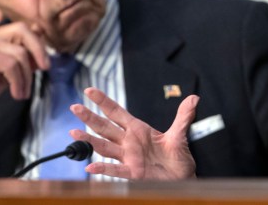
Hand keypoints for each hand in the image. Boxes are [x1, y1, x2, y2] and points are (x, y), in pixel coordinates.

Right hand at [0, 22, 48, 144]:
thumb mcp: (9, 69)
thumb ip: (24, 56)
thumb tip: (44, 42)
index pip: (22, 28)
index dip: (38, 44)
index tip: (45, 63)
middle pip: (23, 31)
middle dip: (38, 50)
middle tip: (45, 68)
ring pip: (19, 54)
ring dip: (26, 77)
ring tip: (22, 92)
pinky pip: (11, 66)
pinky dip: (18, 82)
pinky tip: (16, 93)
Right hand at [70, 87, 198, 179]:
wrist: (182, 177)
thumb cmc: (178, 157)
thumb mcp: (180, 134)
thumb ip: (183, 116)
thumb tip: (194, 98)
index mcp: (138, 129)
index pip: (116, 112)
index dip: (103, 101)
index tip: (89, 90)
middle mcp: (129, 142)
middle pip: (105, 127)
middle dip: (89, 117)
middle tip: (74, 107)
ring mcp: (128, 158)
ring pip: (105, 147)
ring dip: (89, 140)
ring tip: (73, 133)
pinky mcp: (133, 173)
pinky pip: (115, 170)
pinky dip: (102, 168)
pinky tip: (90, 167)